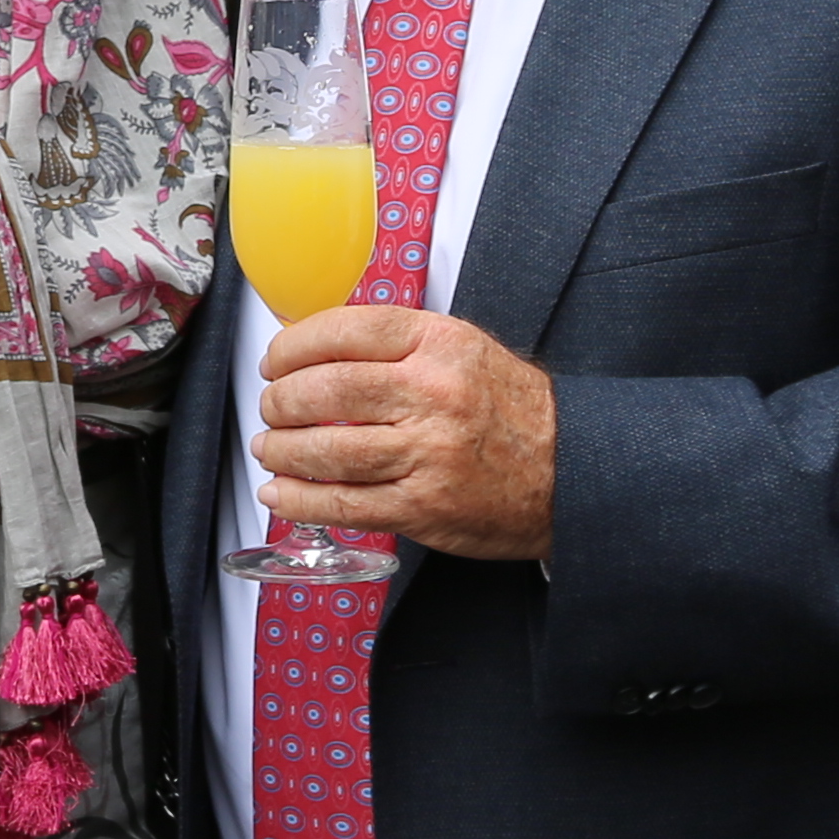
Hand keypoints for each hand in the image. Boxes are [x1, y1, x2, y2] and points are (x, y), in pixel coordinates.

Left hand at [254, 304, 559, 559]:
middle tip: (270, 407)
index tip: (274, 360)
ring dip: (281, 451)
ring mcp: (426, 455)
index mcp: (439, 345)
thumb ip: (397, 344)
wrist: (569, 470)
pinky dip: (300, 500)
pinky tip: (281, 493)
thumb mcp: (463, 350)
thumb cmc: (509, 408)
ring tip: (270, 448)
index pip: (344, 331)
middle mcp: (431, 395)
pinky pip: (344, 504)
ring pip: (326, 450)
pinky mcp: (422, 507)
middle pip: (324, 391)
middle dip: (279, 401)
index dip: (292, 346)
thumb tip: (314, 346)